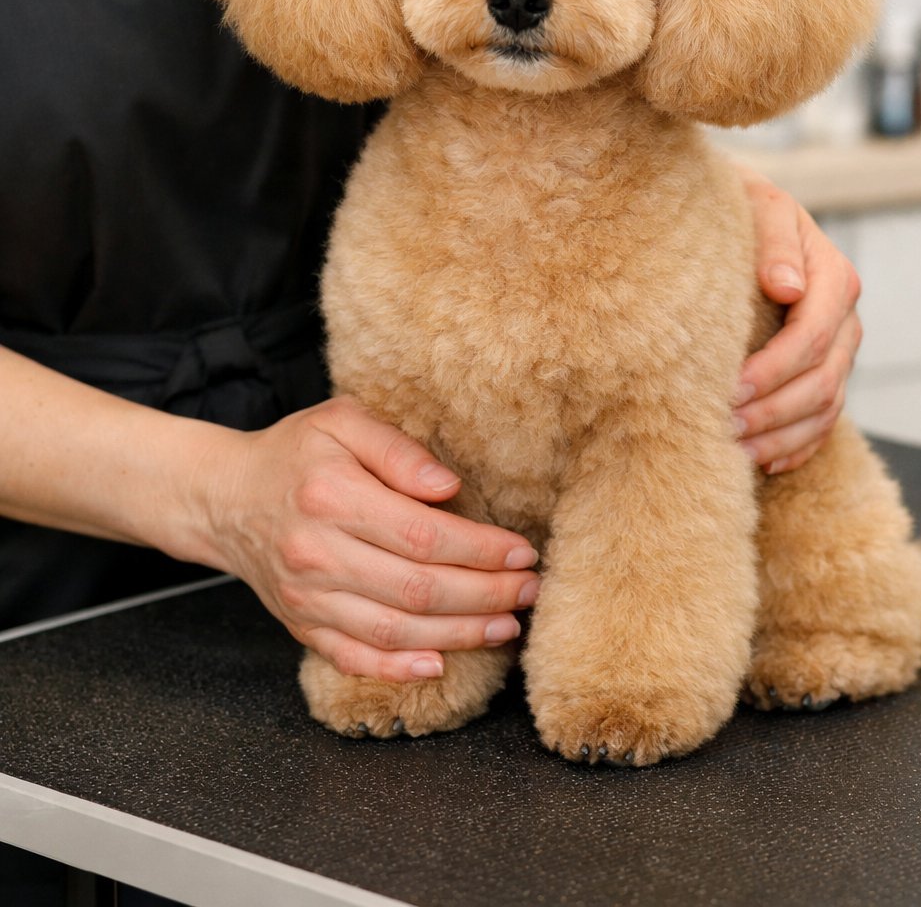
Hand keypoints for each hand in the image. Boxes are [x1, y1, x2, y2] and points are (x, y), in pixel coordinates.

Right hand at [194, 398, 538, 682]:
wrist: (224, 498)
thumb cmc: (293, 453)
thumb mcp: (341, 420)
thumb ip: (397, 448)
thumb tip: (448, 487)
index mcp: (332, 496)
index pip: (423, 535)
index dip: (480, 550)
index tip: (521, 550)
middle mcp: (317, 554)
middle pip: (417, 588)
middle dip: (485, 594)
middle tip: (529, 589)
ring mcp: (308, 598)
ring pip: (395, 630)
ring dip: (460, 634)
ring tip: (506, 625)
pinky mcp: (301, 626)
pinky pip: (355, 657)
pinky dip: (400, 668)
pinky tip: (440, 662)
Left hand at [733, 169, 861, 474]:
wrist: (743, 215)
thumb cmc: (744, 208)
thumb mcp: (760, 206)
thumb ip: (775, 241)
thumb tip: (789, 288)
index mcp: (834, 277)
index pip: (813, 337)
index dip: (774, 369)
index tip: (730, 387)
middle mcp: (845, 319)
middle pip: (821, 381)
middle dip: (773, 410)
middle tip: (725, 427)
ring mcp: (840, 351)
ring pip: (825, 409)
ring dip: (781, 437)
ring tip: (735, 451)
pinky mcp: (826, 373)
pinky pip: (822, 423)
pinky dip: (795, 447)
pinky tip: (762, 462)